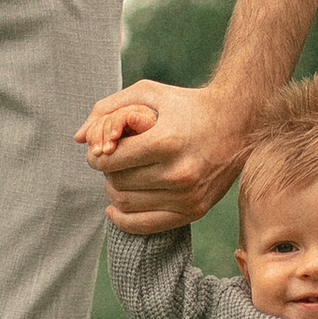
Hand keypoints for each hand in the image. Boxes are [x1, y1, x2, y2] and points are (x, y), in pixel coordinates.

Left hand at [79, 78, 254, 232]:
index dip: (96, 156)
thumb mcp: (149, 93)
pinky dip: (124, 219)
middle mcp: (178, 172)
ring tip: (122, 175)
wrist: (239, 121)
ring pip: (127, 204)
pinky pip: (146, 225)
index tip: (100, 151)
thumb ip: (109, 110)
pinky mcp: (195, 211)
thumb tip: (79, 138)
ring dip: (115, 191)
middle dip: (107, 172)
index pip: (110, 161)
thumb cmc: (188, 104)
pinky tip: (115, 208)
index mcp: (166, 141)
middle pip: (117, 183)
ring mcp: (188, 196)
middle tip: (112, 161)